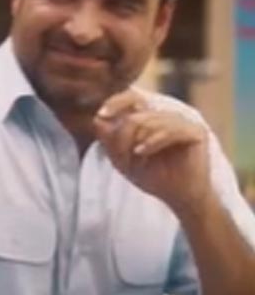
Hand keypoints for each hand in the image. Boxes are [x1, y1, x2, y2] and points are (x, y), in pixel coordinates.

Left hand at [94, 90, 210, 212]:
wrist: (177, 196)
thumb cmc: (152, 176)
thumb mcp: (122, 159)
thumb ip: (110, 139)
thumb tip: (98, 118)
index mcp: (150, 118)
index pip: (132, 97)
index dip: (116, 102)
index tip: (101, 114)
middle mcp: (166, 116)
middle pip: (135, 115)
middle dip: (122, 137)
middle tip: (121, 157)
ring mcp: (182, 122)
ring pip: (150, 121)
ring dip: (136, 142)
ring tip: (135, 158)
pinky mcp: (196, 132)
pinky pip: (169, 130)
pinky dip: (152, 141)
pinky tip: (141, 152)